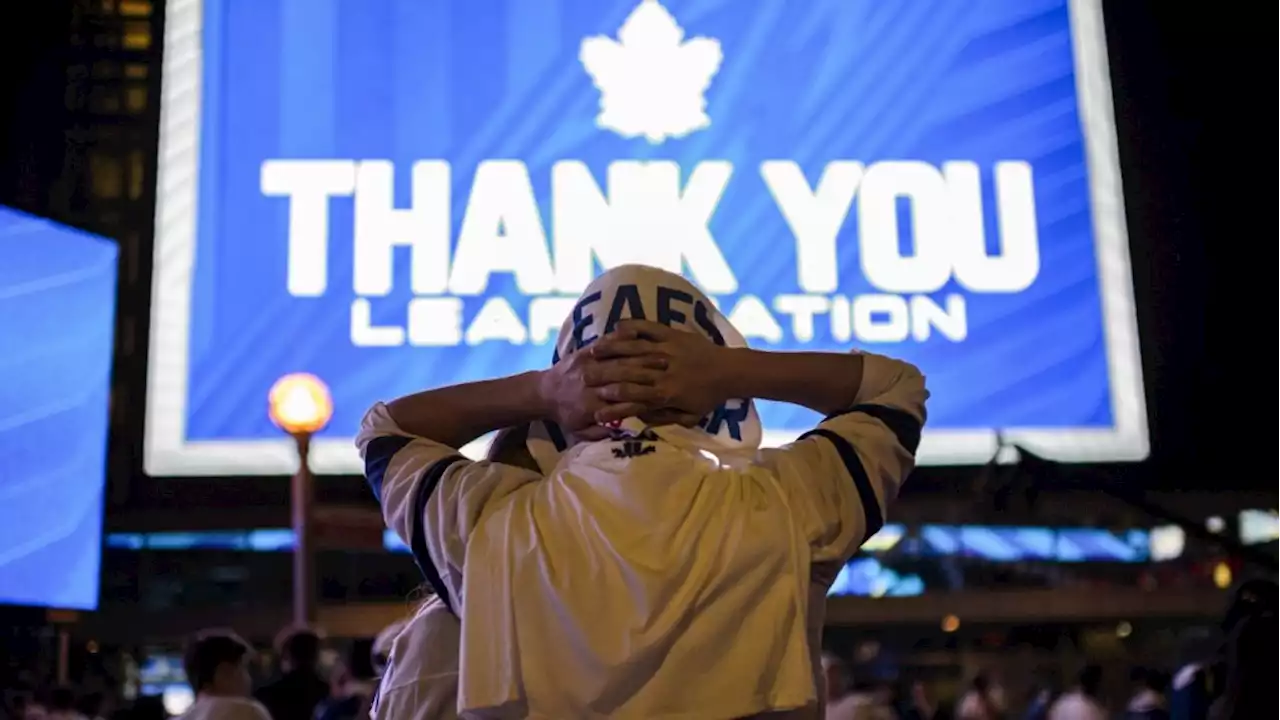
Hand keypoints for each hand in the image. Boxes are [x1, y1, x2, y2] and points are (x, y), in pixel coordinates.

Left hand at [536, 328, 668, 431]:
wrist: (543, 392)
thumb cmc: (566, 414)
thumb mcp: (579, 432)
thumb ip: (600, 434)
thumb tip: (623, 432)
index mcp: (591, 404)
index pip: (621, 400)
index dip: (642, 395)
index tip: (663, 393)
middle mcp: (590, 383)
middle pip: (622, 376)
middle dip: (647, 371)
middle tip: (669, 368)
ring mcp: (586, 364)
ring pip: (617, 359)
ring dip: (640, 356)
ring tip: (661, 354)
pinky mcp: (584, 353)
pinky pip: (604, 344)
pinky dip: (620, 338)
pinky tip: (638, 335)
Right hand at [589, 319, 731, 424]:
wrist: (731, 371)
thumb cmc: (709, 396)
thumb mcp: (690, 416)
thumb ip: (664, 418)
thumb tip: (640, 419)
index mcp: (666, 393)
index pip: (634, 397)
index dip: (614, 402)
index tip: (595, 405)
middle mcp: (663, 371)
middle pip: (628, 373)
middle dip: (604, 375)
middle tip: (583, 378)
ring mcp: (667, 350)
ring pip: (634, 350)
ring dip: (612, 351)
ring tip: (592, 353)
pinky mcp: (673, 335)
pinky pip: (650, 329)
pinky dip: (633, 327)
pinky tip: (617, 327)